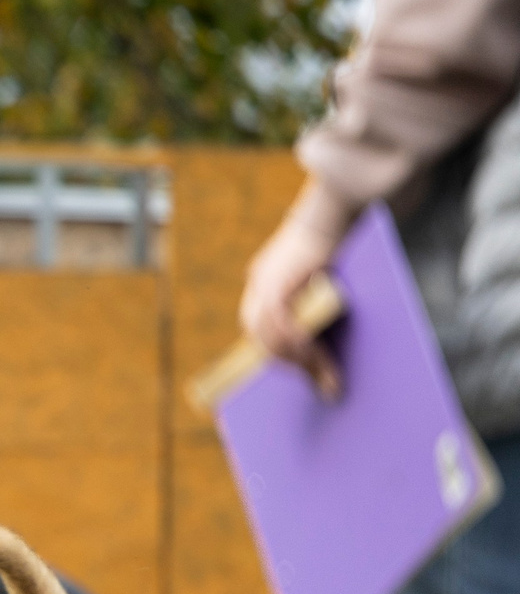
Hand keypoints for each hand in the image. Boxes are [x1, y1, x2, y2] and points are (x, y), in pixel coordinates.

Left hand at [241, 177, 355, 400]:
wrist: (332, 212)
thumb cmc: (335, 243)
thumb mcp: (319, 279)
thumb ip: (312, 305)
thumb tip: (326, 339)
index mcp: (263, 285)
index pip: (260, 332)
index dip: (278, 354)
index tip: (300, 373)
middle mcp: (258, 285)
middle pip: (260, 338)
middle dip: (288, 364)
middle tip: (318, 381)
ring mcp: (262, 284)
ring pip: (268, 336)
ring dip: (297, 359)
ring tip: (323, 373)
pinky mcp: (275, 283)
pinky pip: (280, 324)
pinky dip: (297, 343)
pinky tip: (315, 354)